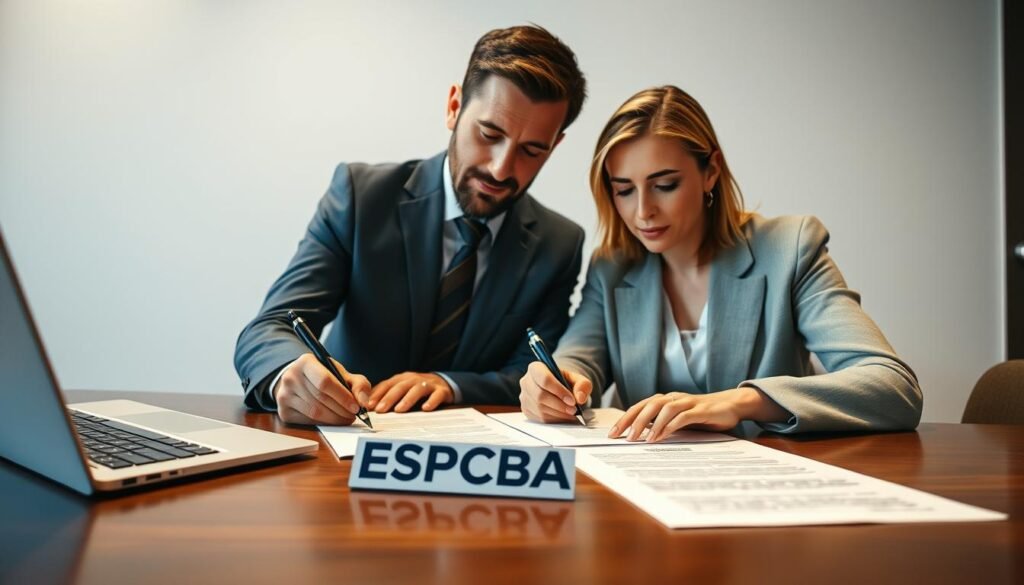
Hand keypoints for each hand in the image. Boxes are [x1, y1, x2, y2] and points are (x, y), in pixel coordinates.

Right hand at [273, 353, 369, 424]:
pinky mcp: (283, 411)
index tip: (356, 407)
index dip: (342, 397)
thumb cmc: (324, 376)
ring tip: (346, 418)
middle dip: (342, 410)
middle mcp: (291, 377)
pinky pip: (307, 421)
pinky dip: (323, 423)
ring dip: (335, 419)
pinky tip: (331, 420)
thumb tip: (363, 403)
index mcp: (306, 362)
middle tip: (354, 416)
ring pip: (315, 413)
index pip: (325, 382)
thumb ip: (358, 384)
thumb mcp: (342, 374)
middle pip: (321, 399)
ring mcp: (284, 395)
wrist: (299, 380)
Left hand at [367, 372, 453, 412]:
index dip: (377, 394)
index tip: (368, 406)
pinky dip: (431, 401)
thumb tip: (367, 407)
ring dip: (407, 399)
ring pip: (417, 389)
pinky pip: (437, 395)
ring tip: (399, 410)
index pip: (387, 385)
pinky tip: (425, 408)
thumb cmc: (416, 389)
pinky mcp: (442, 391)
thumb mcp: (401, 389)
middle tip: (380, 410)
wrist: (443, 383)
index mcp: (402, 379)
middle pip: (400, 387)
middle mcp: (414, 379)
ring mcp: (428, 384)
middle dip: (389, 398)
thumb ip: (386, 396)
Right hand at [519, 361, 592, 422]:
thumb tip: (580, 398)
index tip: (572, 400)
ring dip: (558, 414)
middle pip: (540, 395)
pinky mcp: (526, 409)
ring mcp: (524, 397)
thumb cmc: (566, 382)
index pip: (544, 379)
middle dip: (559, 405)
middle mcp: (526, 381)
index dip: (558, 391)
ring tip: (571, 414)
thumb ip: (582, 385)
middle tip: (574, 410)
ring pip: (540, 408)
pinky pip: (539, 418)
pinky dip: (554, 420)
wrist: (557, 388)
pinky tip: (563, 417)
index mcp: (536, 368)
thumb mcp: (577, 379)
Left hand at [609, 387, 782, 441]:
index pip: (640, 406)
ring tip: (642, 439)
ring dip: (650, 424)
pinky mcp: (700, 409)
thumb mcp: (678, 420)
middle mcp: (673, 398)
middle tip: (623, 437)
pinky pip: (682, 416)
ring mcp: (687, 402)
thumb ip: (661, 425)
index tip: (612, 434)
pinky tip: (662, 437)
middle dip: (633, 421)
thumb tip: (639, 437)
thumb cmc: (701, 415)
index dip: (625, 419)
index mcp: (665, 400)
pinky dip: (670, 426)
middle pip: (648, 405)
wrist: (730, 405)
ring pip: (663, 408)